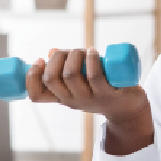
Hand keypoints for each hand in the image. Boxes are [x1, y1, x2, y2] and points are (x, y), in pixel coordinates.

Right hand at [26, 47, 153, 154]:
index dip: (31, 76)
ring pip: (70, 74)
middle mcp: (72, 101)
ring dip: (74, 55)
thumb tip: (51, 51)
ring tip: (84, 51)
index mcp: (62, 98)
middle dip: (57, 58)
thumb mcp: (79, 83)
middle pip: (51, 79)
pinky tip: (93, 52)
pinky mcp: (108, 94)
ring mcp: (90, 98)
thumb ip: (64, 69)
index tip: (40, 60)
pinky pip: (94, 75)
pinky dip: (91, 59)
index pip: (36, 94)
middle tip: (69, 52)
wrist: (128, 109)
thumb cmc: (101, 90)